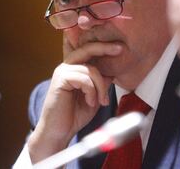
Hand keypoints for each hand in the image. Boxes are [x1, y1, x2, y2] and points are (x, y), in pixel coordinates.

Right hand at [28, 35, 122, 162]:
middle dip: (105, 48)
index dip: (104, 46)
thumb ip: (101, 83)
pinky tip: (90, 102)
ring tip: (100, 101)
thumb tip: (112, 72)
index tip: (121, 47)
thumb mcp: (95, 96)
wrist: (59, 132)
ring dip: (100, 87)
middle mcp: (67, 66)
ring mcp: (62, 72)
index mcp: (75, 68)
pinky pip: (84, 79)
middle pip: (88, 49)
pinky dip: (92, 92)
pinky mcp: (60, 80)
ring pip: (91, 70)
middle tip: (120, 49)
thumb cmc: (75, 115)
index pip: (89, 51)